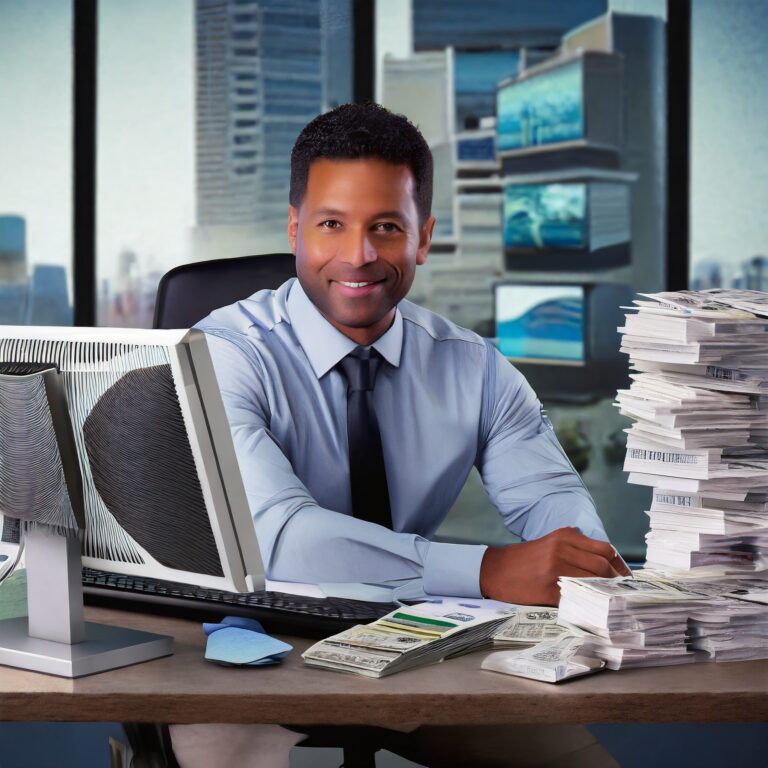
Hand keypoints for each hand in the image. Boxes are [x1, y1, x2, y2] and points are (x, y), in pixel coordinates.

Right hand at [479, 527, 630, 605]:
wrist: (495, 569)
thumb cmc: (525, 559)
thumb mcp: (550, 542)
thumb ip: (575, 546)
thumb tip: (606, 562)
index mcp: (565, 536)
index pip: (605, 549)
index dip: (620, 566)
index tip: (627, 578)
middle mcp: (562, 549)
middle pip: (603, 566)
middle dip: (617, 581)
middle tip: (624, 593)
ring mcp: (556, 569)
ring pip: (594, 581)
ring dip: (606, 593)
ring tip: (613, 601)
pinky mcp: (549, 589)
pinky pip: (577, 597)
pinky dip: (589, 603)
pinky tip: (594, 609)